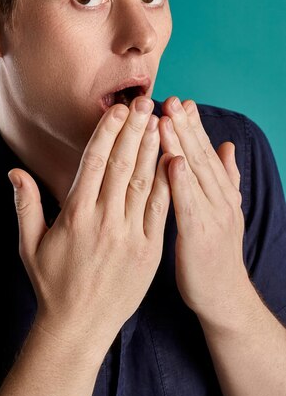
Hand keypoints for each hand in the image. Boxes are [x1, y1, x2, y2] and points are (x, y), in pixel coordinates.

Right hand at [8, 97, 171, 360]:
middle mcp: (105, 221)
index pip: (95, 163)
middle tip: (145, 103)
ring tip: (159, 122)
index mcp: (76, 215)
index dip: (108, 132)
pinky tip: (171, 160)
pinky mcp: (150, 250)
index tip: (118, 109)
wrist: (79, 327)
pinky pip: (159, 210)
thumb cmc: (51, 284)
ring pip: (143, 182)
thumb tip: (15, 170)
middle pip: (122, 165)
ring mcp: (130, 235)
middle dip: (134, 130)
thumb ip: (25, 204)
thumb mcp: (29, 244)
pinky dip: (167, 183)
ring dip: (152, 149)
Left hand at [159, 97, 250, 327]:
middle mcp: (220, 199)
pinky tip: (172, 161)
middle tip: (172, 99)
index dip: (195, 126)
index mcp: (221, 192)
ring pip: (195, 174)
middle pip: (201, 156)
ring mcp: (212, 216)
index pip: (206, 152)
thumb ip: (225, 178)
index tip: (183, 101)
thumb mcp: (224, 211)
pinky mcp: (199, 236)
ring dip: (181, 144)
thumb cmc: (214, 252)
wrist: (224, 297)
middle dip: (186, 125)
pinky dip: (181, 181)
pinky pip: (188, 204)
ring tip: (168, 118)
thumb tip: (227, 146)